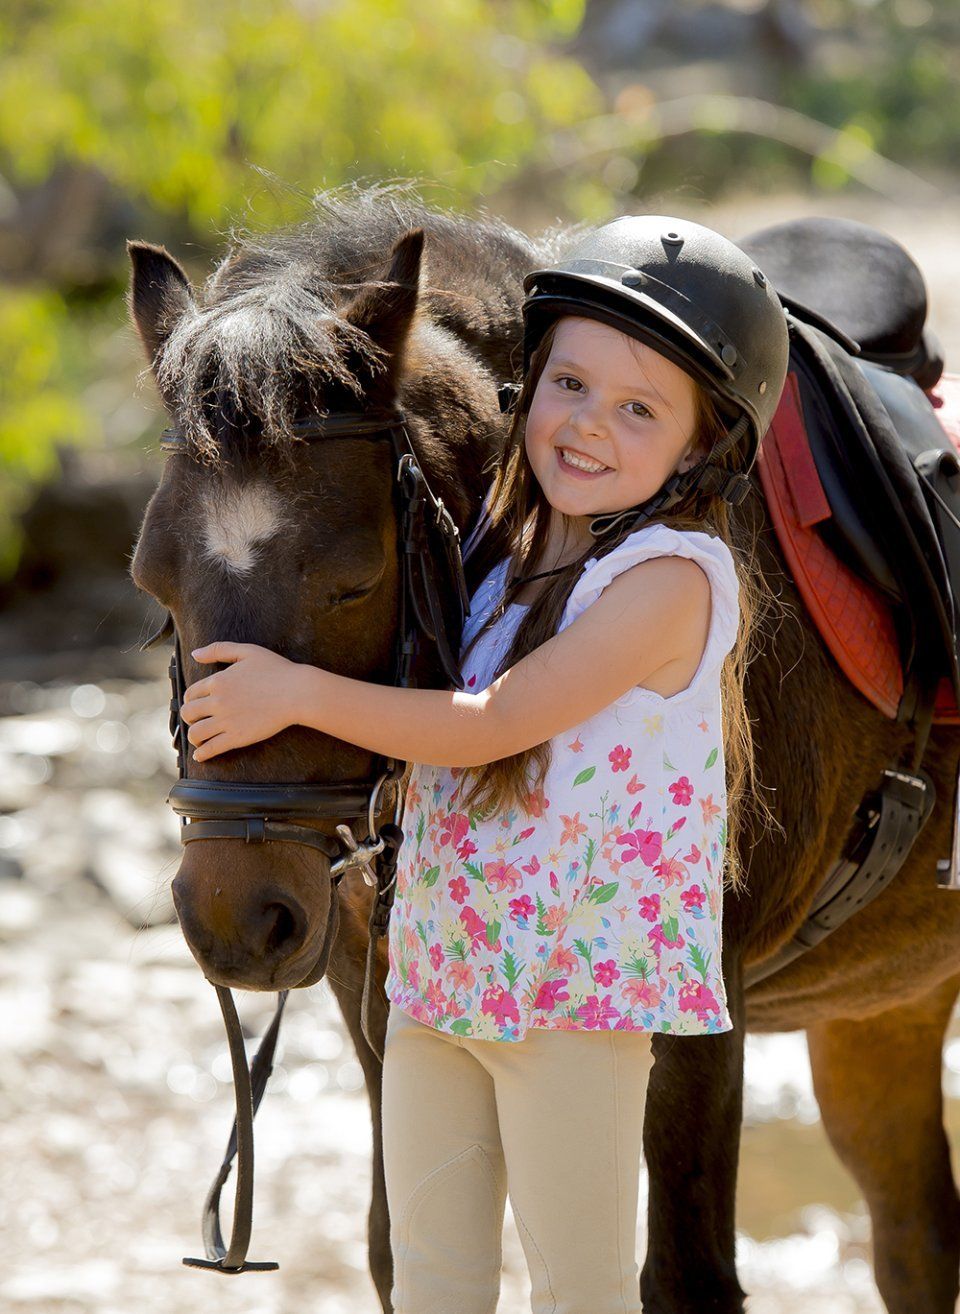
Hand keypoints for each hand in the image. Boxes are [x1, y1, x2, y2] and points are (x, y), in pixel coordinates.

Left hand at [180, 642, 304, 761]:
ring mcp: (226, 721)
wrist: (297, 692)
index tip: (196, 705)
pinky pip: (211, 749)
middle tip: (196, 721)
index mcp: (218, 681)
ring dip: (193, 737)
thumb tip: (195, 654)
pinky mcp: (237, 737)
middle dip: (189, 718)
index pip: (190, 693)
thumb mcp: (247, 651)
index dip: (190, 700)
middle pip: (188, 713)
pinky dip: (201, 754)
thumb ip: (219, 649)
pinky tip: (201, 755)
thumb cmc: (277, 670)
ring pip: (195, 733)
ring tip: (198, 740)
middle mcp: (217, 701)